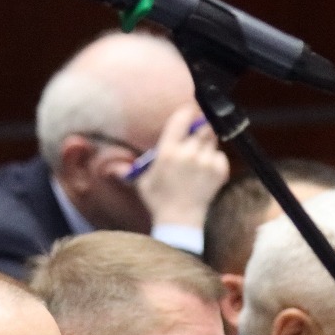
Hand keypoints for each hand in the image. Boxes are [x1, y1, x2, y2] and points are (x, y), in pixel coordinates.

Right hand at [135, 104, 228, 228]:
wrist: (180, 220)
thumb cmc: (158, 200)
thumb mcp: (142, 181)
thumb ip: (134, 167)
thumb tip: (113, 167)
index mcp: (168, 151)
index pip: (183, 118)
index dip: (187, 113)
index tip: (188, 115)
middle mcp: (188, 153)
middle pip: (202, 126)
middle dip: (200, 129)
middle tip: (195, 137)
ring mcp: (206, 161)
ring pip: (212, 141)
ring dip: (206, 145)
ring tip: (197, 159)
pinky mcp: (219, 170)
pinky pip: (220, 155)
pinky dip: (214, 160)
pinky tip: (204, 172)